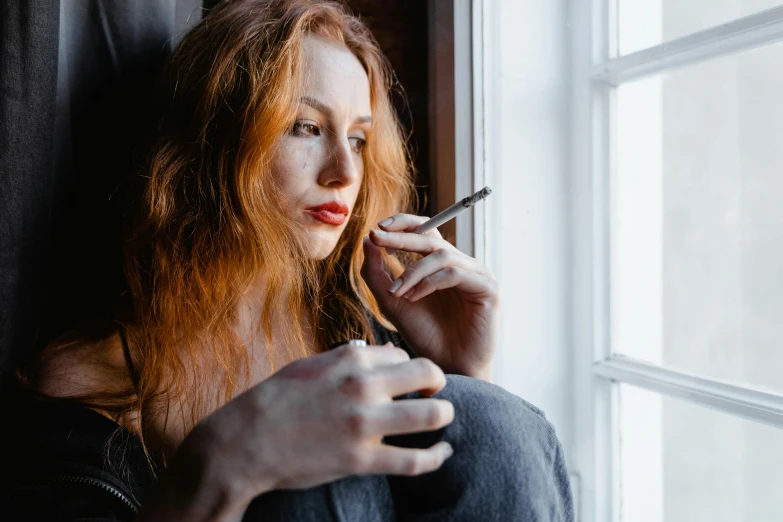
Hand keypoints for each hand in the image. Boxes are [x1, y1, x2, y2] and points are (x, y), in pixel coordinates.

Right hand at [178, 343, 454, 505]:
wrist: (245, 440)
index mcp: (351, 359)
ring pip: (432, 414)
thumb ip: (348, 357)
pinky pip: (414, 460)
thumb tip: (380, 352)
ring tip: (443, 418)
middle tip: (435, 393)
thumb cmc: (276, 399)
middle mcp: (363, 386)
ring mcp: (365, 423)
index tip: (407, 381)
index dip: (409, 367)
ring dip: (445, 415)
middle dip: (438, 382)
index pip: (403, 354)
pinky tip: (444, 453)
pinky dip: (437, 458)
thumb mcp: (311, 365)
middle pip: (428, 374)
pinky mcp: (362, 459)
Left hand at [360, 213, 499, 379]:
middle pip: (432, 237)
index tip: (376, 230)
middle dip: (401, 237)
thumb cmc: (424, 335)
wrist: (447, 368)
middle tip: (377, 237)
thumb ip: (377, 273)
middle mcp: (461, 265)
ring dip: (413, 271)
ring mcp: (477, 275)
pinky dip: (430, 283)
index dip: (403, 224)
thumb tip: (368, 240)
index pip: (425, 231)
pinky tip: (414, 298)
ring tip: (397, 291)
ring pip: (442, 255)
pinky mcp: (489, 289)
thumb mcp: (392, 301)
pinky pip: (455, 273)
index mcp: (441, 265)